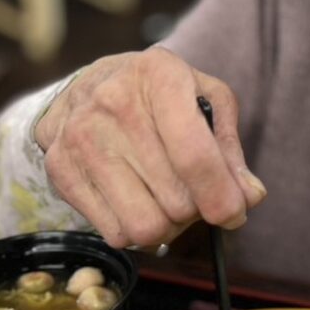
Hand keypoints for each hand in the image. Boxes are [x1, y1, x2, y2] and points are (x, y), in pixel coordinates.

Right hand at [35, 46, 266, 247]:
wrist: (90, 84)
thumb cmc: (161, 94)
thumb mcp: (206, 99)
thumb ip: (230, 149)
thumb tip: (250, 197)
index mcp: (160, 77)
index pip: (194, 155)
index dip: (220, 195)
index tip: (235, 214)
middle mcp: (114, 104)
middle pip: (174, 199)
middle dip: (196, 208)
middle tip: (194, 193)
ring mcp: (81, 137)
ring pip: (143, 225)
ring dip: (167, 225)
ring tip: (167, 199)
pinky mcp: (60, 168)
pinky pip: (114, 233)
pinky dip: (135, 229)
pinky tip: (137, 200)